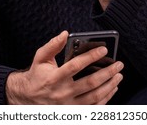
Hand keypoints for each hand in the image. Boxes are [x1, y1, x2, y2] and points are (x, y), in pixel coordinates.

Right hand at [5, 31, 123, 104]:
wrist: (27, 98)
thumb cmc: (37, 75)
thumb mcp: (40, 58)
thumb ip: (53, 45)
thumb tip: (65, 34)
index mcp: (54, 78)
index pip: (76, 66)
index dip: (91, 56)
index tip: (104, 49)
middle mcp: (62, 93)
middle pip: (90, 83)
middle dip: (108, 73)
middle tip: (119, 64)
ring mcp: (69, 105)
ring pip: (95, 97)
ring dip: (110, 86)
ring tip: (119, 75)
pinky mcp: (74, 113)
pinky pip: (94, 108)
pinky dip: (106, 99)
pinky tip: (112, 89)